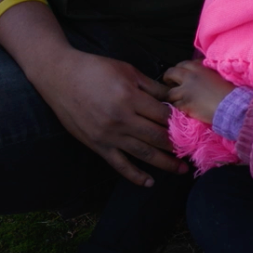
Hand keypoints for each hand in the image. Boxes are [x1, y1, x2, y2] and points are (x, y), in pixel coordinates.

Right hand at [27, 46, 184, 187]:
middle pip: (157, 137)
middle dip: (177, 145)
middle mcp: (121, 119)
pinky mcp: (97, 145)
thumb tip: (173, 98)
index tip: (192, 128)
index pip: (162, 115)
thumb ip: (151, 87)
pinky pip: (119, 164)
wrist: (60, 77)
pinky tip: (149, 182)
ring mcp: (109, 135)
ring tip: (181, 169)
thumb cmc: (94, 69)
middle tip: (192, 151)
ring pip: (143, 154)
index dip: (179, 122)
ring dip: (165, 163)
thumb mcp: (126, 70)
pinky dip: (135, 176)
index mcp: (130, 97)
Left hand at [162, 60, 232, 123]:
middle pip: (171, 73)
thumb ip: (208, 72)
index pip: (184, 64)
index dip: (181, 69)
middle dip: (169, 78)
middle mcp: (190, 77)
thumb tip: (204, 73)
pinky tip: (182, 110)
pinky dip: (177, 108)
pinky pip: (175, 106)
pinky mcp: (185, 104)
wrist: (233, 106)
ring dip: (172, 96)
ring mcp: (186, 91)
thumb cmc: (232, 91)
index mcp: (200, 68)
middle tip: (170, 83)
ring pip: (170, 92)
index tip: (182, 74)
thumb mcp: (219, 75)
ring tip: (176, 100)